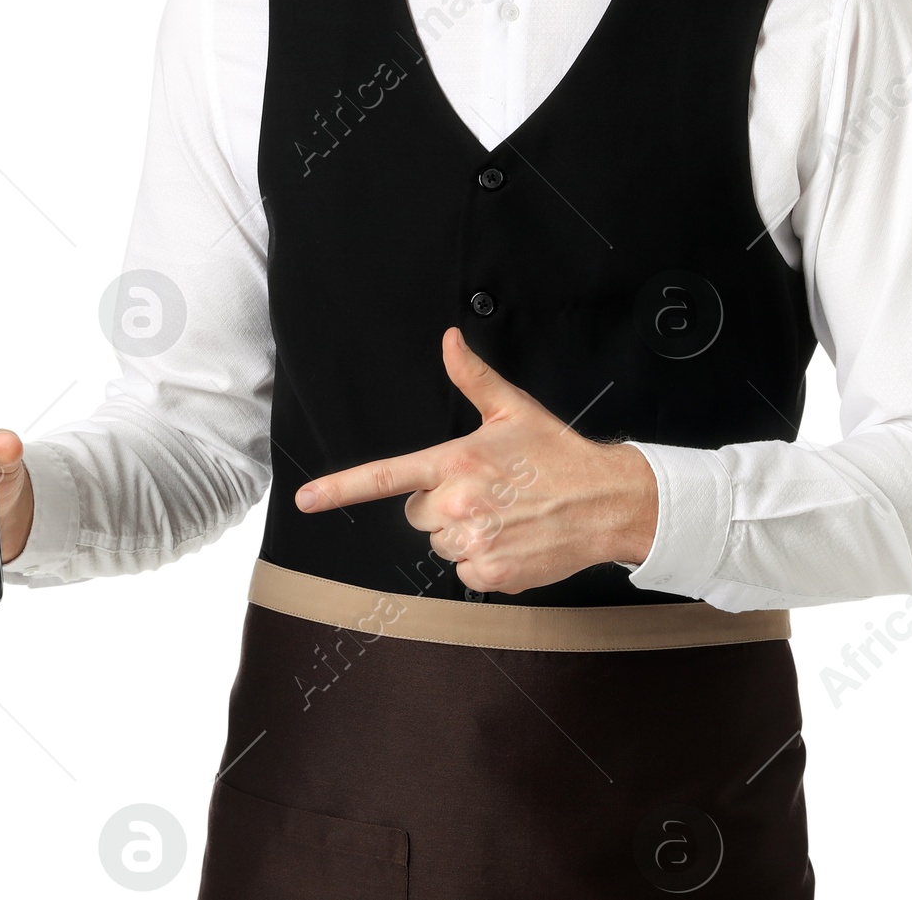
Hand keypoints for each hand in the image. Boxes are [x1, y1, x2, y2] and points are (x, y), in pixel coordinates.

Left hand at [294, 326, 657, 595]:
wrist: (605, 501)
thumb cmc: (557, 453)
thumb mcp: (512, 408)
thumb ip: (472, 376)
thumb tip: (449, 338)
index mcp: (456, 459)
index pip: (386, 475)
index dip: (340, 489)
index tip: (305, 500)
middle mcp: (459, 502)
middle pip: (417, 514)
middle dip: (441, 504)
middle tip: (485, 491)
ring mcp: (474, 540)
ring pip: (439, 543)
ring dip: (462, 532)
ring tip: (504, 514)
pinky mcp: (491, 572)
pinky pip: (465, 569)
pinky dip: (484, 558)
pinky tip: (513, 539)